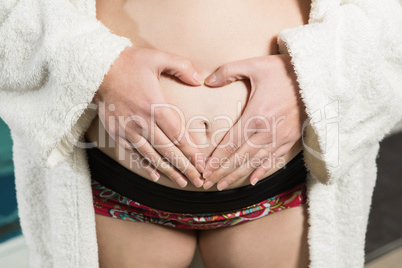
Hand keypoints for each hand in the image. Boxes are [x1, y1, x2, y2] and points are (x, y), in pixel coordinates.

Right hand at [92, 46, 205, 187]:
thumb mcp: (157, 57)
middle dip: (185, 167)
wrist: (97, 68)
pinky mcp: (117, 133)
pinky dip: (145, 165)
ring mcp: (128, 130)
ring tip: (182, 182)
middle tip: (198, 180)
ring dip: (168, 171)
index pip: (178, 135)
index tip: (202, 164)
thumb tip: (199, 79)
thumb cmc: (129, 62)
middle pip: (168, 150)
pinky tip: (155, 175)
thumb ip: (181, 66)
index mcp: (155, 106)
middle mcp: (142, 122)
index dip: (191, 152)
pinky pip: (133, 153)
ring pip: (152, 156)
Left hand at [202, 54, 306, 189]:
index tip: (205, 171)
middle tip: (207, 184)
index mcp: (256, 115)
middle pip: (240, 157)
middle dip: (222, 172)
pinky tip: (251, 180)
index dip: (216, 159)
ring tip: (222, 185)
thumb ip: (228, 71)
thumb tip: (206, 81)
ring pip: (255, 162)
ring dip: (237, 175)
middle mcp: (268, 131)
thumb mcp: (255, 65)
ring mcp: (281, 137)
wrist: (317, 76)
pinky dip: (262, 171)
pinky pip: (274, 159)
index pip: (231, 143)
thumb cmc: (284, 70)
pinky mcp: (291, 138)